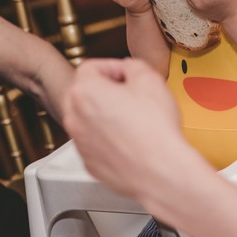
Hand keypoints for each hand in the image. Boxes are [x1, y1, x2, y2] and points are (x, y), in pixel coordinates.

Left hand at [64, 59, 186, 198]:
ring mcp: (81, 143)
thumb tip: (129, 69)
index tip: (126, 73)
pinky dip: (108, 138)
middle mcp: (75, 118)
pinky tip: (130, 138)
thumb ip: (133, 65)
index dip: (112, 67)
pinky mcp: (90, 163)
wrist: (161, 171)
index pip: (90, 67)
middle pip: (83, 93)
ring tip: (132, 117)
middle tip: (129, 93)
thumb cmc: (154, 129)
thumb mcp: (150, 79)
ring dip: (105, 114)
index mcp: (85, 92)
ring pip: (88, 119)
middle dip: (104, 90)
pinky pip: (95, 142)